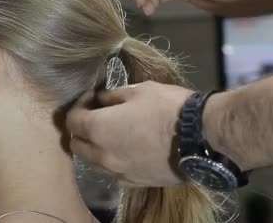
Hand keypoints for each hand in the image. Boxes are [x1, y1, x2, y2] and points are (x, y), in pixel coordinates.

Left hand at [66, 81, 192, 186]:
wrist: (200, 137)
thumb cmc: (167, 107)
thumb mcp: (139, 90)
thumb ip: (113, 96)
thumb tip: (101, 99)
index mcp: (99, 129)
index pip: (72, 120)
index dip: (80, 105)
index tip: (93, 96)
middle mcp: (102, 155)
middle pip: (77, 145)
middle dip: (82, 129)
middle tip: (97, 115)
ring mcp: (118, 172)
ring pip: (93, 162)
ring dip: (95, 147)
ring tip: (112, 133)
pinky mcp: (134, 182)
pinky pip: (113, 172)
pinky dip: (112, 161)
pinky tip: (127, 148)